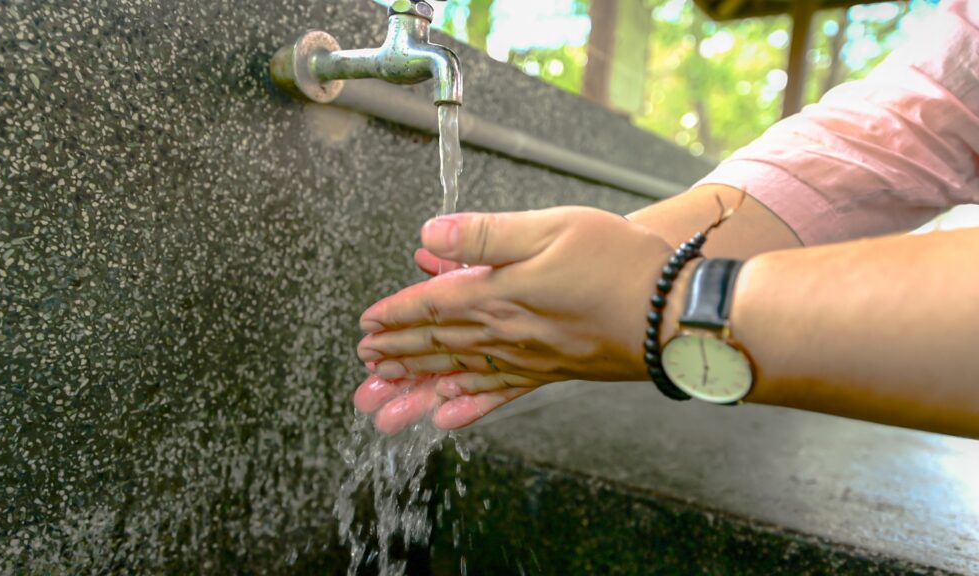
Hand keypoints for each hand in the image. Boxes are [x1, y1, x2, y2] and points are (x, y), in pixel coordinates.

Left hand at [355, 206, 674, 432]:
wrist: (674, 316)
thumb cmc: (619, 265)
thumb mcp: (549, 228)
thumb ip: (484, 236)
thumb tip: (428, 236)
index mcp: (498, 294)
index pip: (431, 306)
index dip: (395, 314)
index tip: (366, 324)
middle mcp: (506, 333)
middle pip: (437, 346)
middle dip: (396, 355)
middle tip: (364, 369)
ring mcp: (528, 358)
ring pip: (457, 376)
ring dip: (417, 387)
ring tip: (385, 403)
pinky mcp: (551, 372)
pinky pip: (498, 394)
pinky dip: (468, 406)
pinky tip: (448, 417)